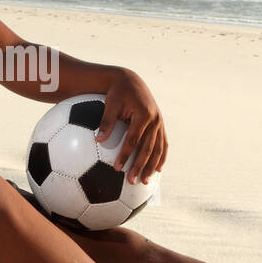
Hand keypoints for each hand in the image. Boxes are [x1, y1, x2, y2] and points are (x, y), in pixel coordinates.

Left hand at [93, 68, 165, 184]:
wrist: (131, 80)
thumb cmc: (117, 92)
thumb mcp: (110, 104)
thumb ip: (106, 122)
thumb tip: (98, 139)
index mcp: (143, 114)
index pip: (133, 140)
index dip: (125, 155)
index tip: (117, 169)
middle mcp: (155, 119)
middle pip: (148, 148)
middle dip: (140, 166)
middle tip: (132, 181)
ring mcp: (160, 122)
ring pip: (158, 148)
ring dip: (152, 166)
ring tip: (145, 181)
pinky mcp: (160, 124)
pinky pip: (163, 143)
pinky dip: (161, 157)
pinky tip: (158, 169)